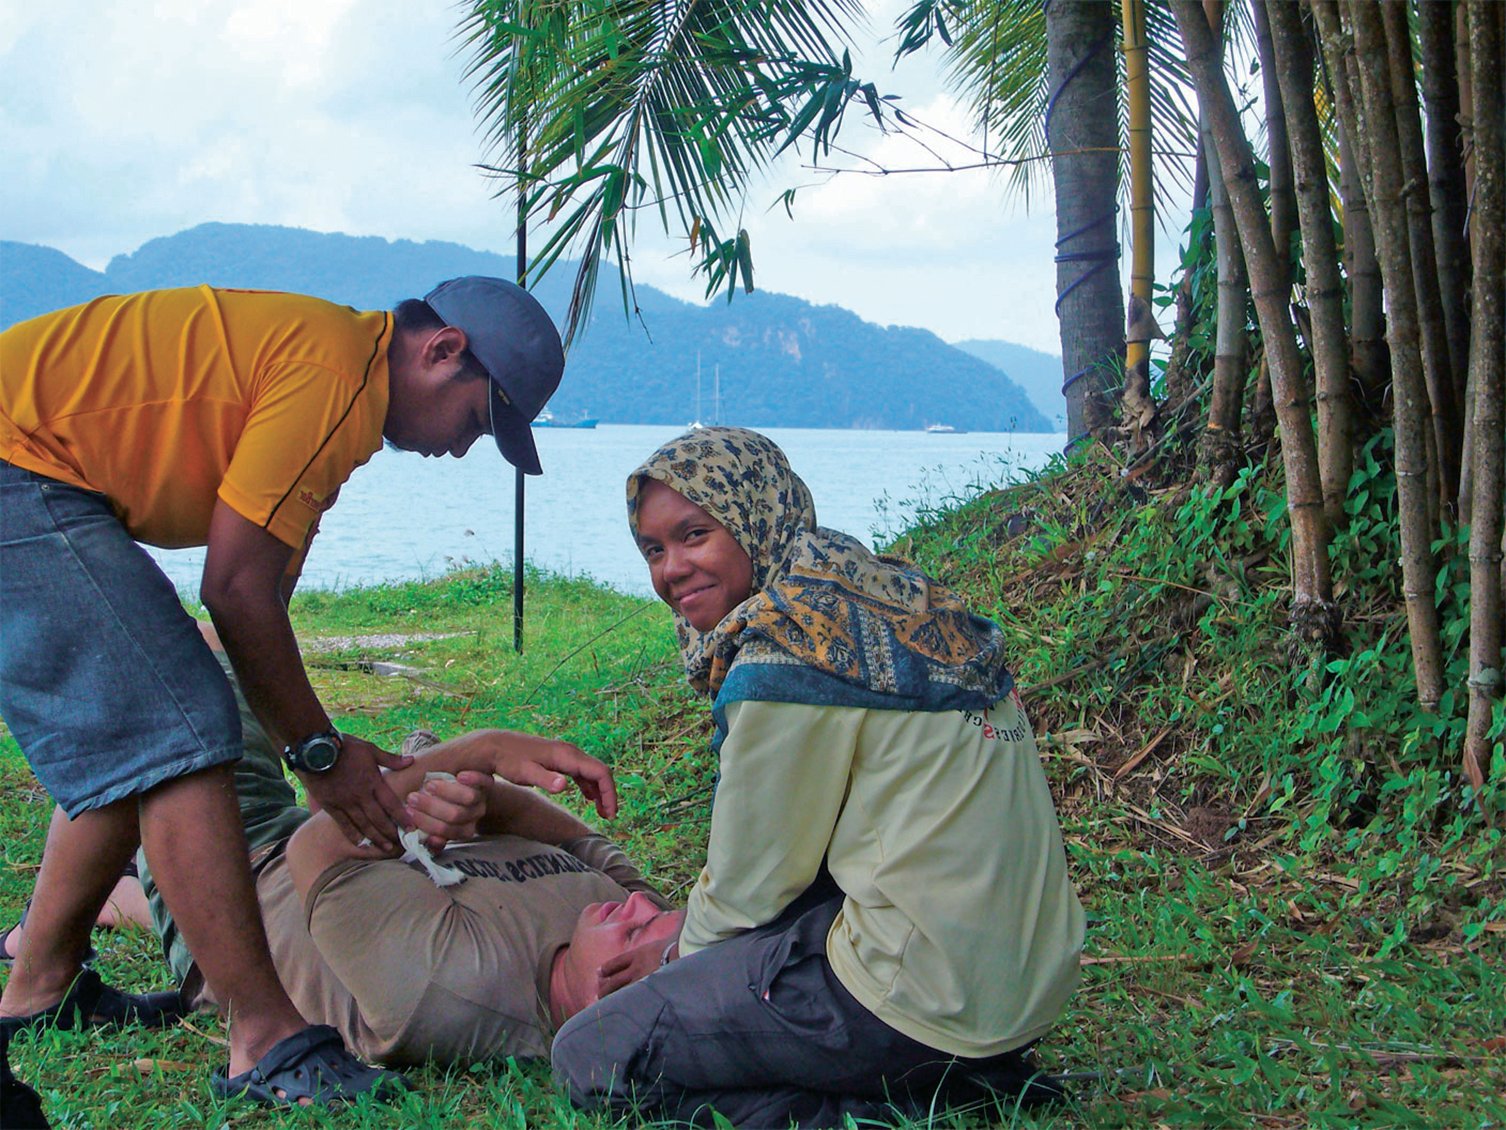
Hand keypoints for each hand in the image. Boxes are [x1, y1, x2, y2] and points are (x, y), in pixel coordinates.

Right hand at [298, 733, 412, 849]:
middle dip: (390, 832)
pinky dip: (353, 835)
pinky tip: (360, 843)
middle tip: (400, 844)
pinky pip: (343, 824)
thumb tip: (411, 761)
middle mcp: (361, 795)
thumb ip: (390, 759)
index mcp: (373, 781)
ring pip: (363, 825)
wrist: (315, 749)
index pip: (391, 803)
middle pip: (378, 818)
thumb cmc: (345, 747)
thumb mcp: (370, 749)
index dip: (402, 817)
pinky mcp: (330, 806)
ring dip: (375, 838)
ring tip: (385, 848)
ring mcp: (345, 802)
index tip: (411, 828)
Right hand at [406, 770, 487, 850]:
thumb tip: (432, 840)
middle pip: (455, 815)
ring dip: (447, 792)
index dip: (427, 823)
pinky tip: (459, 776)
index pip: (446, 831)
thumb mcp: (429, 820)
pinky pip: (485, 782)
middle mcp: (473, 816)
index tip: (409, 813)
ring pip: (469, 798)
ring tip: (428, 785)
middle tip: (412, 798)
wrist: (455, 781)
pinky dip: (474, 779)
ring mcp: (481, 799)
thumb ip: (428, 834)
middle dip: (430, 807)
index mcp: (462, 829)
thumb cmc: (436, 802)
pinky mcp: (486, 782)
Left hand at [489, 734, 618, 818]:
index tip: (610, 814)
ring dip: (600, 792)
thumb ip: (545, 779)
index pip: (601, 772)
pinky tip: (589, 799)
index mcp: (567, 756)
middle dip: (608, 794)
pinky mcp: (559, 760)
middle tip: (608, 817)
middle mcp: (570, 753)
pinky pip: (582, 773)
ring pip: (592, 773)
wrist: (494, 746)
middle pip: (600, 772)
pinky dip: (589, 787)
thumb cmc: (509, 761)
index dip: (609, 793)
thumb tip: (564, 785)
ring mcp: (565, 755)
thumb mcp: (525, 773)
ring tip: (602, 812)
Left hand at [596, 917, 683, 997]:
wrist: (682, 953)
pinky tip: (621, 1011)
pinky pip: (632, 999)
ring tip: (604, 1003)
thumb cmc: (677, 942)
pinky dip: (624, 1005)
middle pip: (614, 980)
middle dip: (604, 987)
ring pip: (619, 992)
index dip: (607, 968)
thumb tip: (682, 913)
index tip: (599, 972)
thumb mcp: (668, 933)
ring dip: (610, 997)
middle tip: (598, 992)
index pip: (617, 962)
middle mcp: (636, 968)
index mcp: (638, 954)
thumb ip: (668, 926)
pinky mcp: (646, 990)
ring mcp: (640, 980)